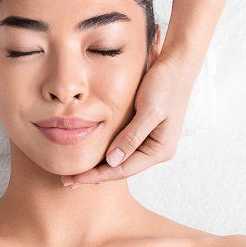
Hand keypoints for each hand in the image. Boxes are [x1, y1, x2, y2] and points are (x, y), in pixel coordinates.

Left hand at [61, 54, 200, 186]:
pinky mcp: (145, 131)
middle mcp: (156, 150)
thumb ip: (132, 136)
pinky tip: (91, 154)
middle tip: (68, 181)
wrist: (177, 65)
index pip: (123, 170)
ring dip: (99, 166)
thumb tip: (112, 161)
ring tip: (75, 172)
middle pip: (121, 169)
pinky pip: (122, 146)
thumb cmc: (165, 84)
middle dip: (95, 175)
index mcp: (160, 150)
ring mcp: (151, 141)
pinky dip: (106, 151)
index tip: (75, 178)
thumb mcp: (149, 110)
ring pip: (120, 160)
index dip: (97, 175)